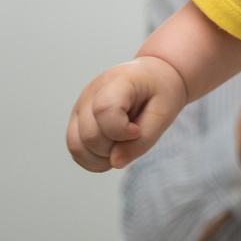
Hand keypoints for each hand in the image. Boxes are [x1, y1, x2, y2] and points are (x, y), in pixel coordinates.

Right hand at [67, 55, 188, 171]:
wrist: (154, 76)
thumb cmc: (162, 92)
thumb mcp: (164, 114)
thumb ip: (143, 140)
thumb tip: (115, 163)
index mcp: (116, 81)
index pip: (104, 111)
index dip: (121, 131)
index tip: (138, 130)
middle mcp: (90, 93)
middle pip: (90, 135)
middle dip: (114, 149)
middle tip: (134, 138)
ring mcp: (80, 106)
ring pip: (76, 146)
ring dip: (101, 158)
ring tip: (124, 148)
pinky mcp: (77, 119)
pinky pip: (75, 148)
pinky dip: (93, 159)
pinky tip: (113, 153)